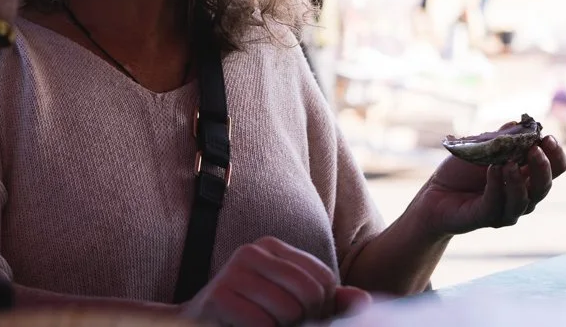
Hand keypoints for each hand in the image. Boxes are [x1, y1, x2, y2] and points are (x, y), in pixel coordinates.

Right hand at [182, 237, 364, 326]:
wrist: (200, 324)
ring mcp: (233, 271)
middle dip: (304, 319)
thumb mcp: (293, 303)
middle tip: (285, 324)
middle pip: (309, 292)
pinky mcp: (219, 296)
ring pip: (287, 310)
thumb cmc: (251, 314)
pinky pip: (262, 324)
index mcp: (272, 247)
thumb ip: (329, 302)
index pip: (322, 277)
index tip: (302, 317)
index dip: (321, 307)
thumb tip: (365, 301)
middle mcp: (253, 251)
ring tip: (266, 325)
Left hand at [409, 133, 565, 237]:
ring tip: (510, 163)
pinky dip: (496, 186)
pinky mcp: (487, 217)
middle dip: (543, 167)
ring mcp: (506, 210)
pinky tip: (493, 169)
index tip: (547, 137)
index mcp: (527, 177)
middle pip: (544, 186)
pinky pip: (496, 204)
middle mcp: (523, 196)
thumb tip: (517, 124)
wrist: (435, 194)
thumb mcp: (482, 148)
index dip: (555, 154)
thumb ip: (501, 139)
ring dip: (518, 180)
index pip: (555, 169)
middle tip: (535, 149)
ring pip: (524, 201)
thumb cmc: (462, 171)